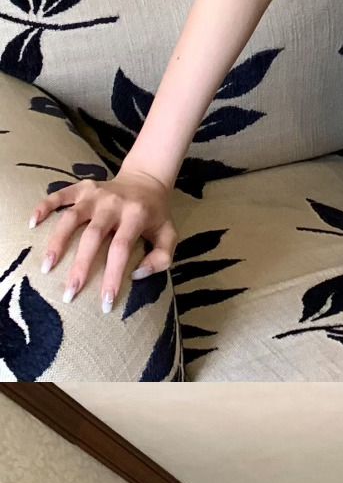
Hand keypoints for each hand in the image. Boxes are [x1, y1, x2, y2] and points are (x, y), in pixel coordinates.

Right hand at [28, 164, 177, 315]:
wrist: (146, 180)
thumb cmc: (156, 215)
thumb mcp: (169, 236)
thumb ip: (161, 258)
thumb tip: (136, 275)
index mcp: (135, 215)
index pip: (120, 249)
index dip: (111, 276)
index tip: (104, 302)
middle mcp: (112, 204)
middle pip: (92, 237)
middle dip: (80, 267)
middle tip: (69, 293)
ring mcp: (94, 194)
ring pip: (71, 218)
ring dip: (57, 242)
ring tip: (46, 267)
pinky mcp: (81, 188)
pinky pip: (59, 195)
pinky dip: (44, 206)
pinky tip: (32, 224)